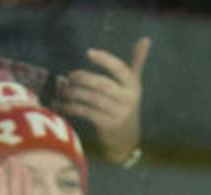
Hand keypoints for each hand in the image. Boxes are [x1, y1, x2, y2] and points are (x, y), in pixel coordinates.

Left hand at [57, 37, 148, 165]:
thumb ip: (137, 62)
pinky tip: (64, 104)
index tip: (88, 52)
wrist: (127, 139)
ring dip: (74, 93)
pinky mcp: (107, 126)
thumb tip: (146, 39)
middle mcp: (128, 99)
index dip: (104, 59)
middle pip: (102, 84)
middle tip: (70, 76)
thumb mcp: (133, 85)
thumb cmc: (126, 105)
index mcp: (133, 86)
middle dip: (83, 78)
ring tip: (64, 90)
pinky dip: (73, 107)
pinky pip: (87, 113)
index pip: (119, 68)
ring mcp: (118, 113)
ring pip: (92, 99)